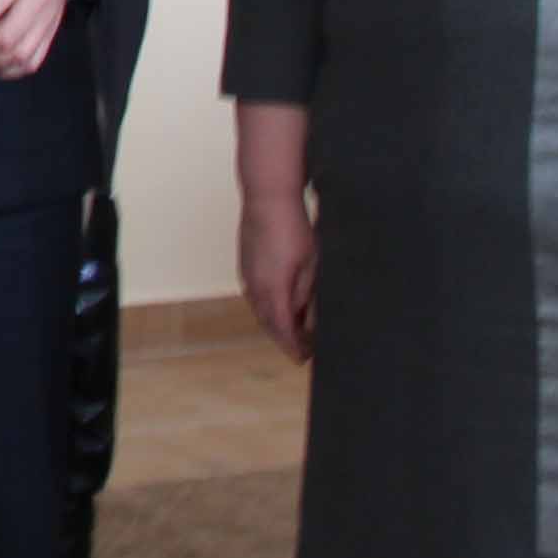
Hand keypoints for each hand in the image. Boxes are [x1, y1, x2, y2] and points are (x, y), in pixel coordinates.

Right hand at [241, 194, 317, 361]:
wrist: (268, 198)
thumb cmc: (294, 229)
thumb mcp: (312, 267)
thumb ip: (310, 298)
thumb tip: (312, 324)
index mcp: (273, 291)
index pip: (282, 330)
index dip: (293, 347)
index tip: (303, 359)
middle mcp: (254, 287)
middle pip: (268, 324)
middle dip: (285, 338)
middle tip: (304, 348)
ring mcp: (247, 275)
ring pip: (260, 310)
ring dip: (276, 323)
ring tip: (296, 327)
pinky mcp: (245, 265)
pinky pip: (255, 295)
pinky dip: (268, 307)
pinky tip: (281, 303)